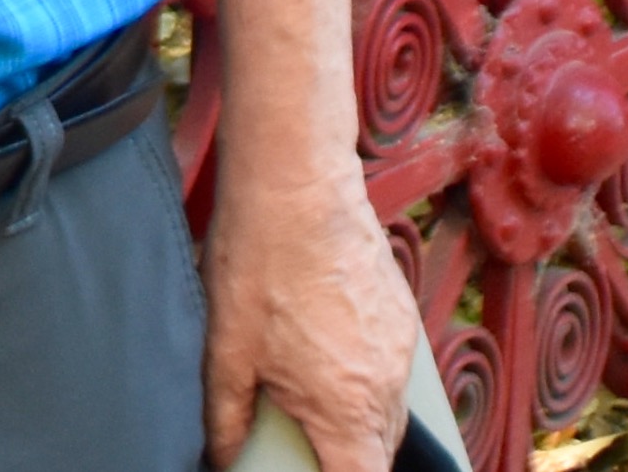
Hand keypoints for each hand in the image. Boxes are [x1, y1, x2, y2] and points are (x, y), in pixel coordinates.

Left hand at [204, 149, 417, 471]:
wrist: (297, 183)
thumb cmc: (257, 262)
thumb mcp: (225, 351)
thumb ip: (227, 418)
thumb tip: (225, 456)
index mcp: (346, 406)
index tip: (313, 467)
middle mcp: (387, 384)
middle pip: (381, 451)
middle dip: (347, 459)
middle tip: (306, 446)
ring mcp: (402, 349)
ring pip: (391, 413)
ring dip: (360, 422)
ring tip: (315, 404)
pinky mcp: (402, 317)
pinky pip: (394, 372)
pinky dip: (369, 382)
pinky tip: (330, 356)